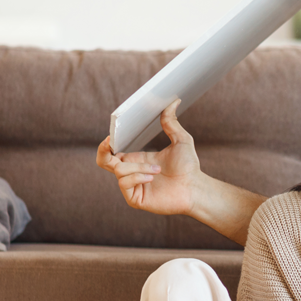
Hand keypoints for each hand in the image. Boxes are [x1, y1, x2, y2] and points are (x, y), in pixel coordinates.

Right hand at [95, 100, 202, 215]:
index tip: (111, 134)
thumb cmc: (189, 167)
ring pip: (119, 170)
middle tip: (110, 142)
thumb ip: (172, 122)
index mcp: (136, 159)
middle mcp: (131, 172)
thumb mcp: (181, 140)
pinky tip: (151, 178)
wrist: (197, 188)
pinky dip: (137, 177)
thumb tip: (173, 101)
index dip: (106, 144)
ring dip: (138, 167)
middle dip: (104, 151)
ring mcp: (132, 186)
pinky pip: (124, 183)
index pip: (112, 152)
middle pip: (103, 161)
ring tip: (158, 169)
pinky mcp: (134, 199)